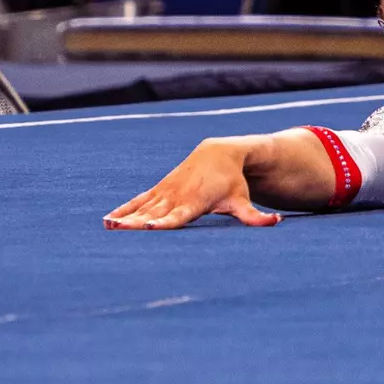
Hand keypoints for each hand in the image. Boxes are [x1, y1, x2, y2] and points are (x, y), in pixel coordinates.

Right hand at [104, 139, 281, 229]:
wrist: (219, 152)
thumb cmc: (233, 181)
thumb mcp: (243, 199)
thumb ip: (255, 216)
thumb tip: (276, 221)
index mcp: (195, 203)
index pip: (178, 215)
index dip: (164, 222)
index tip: (151, 227)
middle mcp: (177, 197)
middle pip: (154, 213)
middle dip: (137, 223)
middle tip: (120, 231)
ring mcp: (166, 192)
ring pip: (142, 207)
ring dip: (124, 218)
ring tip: (108, 228)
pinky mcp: (159, 189)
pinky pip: (138, 201)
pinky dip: (124, 209)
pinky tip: (108, 221)